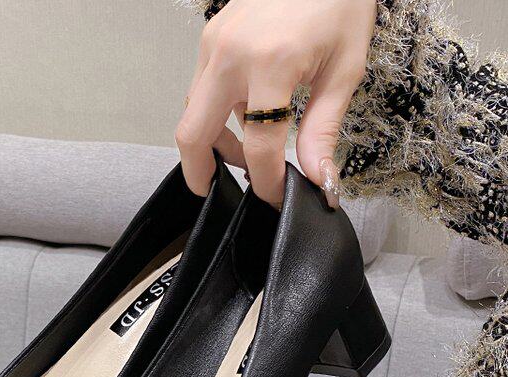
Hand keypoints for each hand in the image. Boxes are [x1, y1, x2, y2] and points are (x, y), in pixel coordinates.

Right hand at [176, 0, 376, 206]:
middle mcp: (231, 55)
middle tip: (215, 191)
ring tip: (242, 155)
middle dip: (201, 172)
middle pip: (193, 134)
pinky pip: (201, 89)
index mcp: (271, 63)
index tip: (274, 197)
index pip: (258, 145)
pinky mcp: (211, 37)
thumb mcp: (345, 69)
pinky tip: (244, 116)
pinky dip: (215, 113)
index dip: (266, 181)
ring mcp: (214, 43)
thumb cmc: (340, 1)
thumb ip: (323, 129)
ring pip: (192, 113)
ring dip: (210, 142)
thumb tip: (319, 180)